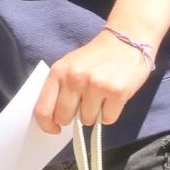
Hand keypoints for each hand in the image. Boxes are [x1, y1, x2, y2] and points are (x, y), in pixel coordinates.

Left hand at [34, 31, 152, 131]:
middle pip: (65, 118)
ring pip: (87, 121)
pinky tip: (112, 97)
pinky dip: (109, 114)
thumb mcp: (70, 65)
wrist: (126, 40)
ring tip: (100, 96)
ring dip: (93, 114)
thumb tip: (53, 118)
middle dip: (73, 117)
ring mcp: (96, 86)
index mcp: (58, 72)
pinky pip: (107, 120)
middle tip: (83, 104)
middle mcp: (75, 78)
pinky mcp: (116, 92)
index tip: (55, 129)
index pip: (43, 109)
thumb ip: (59, 88)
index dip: (46, 125)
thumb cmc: (95, 57)